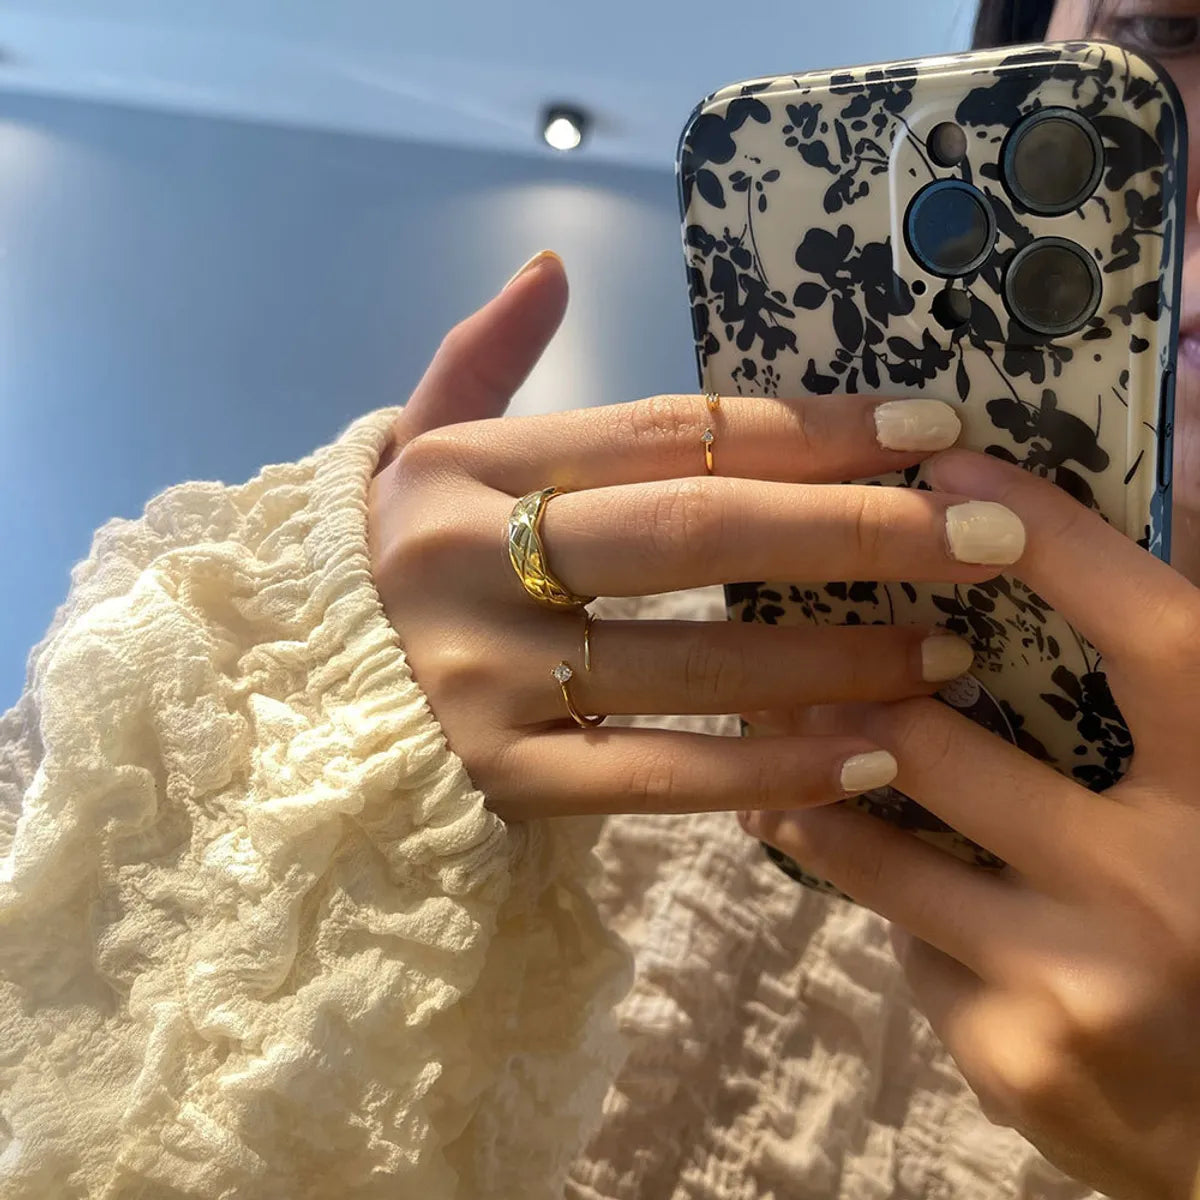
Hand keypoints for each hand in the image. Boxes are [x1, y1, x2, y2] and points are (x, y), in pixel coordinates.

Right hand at [367, 251, 1020, 820]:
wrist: (310, 701)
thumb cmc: (398, 563)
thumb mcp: (417, 448)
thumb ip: (481, 358)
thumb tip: (548, 268)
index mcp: (469, 464)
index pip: (668, 434)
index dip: (805, 429)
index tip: (929, 433)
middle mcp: (473, 561)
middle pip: (696, 534)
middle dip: (855, 531)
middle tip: (983, 538)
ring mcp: (488, 678)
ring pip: (694, 665)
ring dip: (838, 661)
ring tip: (947, 654)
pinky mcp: (505, 779)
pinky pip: (660, 776)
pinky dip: (772, 771)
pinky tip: (870, 760)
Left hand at [742, 449, 1199, 1199]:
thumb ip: (1174, 662)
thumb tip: (1192, 434)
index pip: (1158, 634)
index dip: (1058, 541)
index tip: (955, 472)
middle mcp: (1170, 885)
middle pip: (940, 747)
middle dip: (844, 697)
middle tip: (788, 657)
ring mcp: (1078, 982)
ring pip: (879, 847)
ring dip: (818, 790)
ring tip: (786, 747)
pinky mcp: (1012, 1055)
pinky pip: (909, 944)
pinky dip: (897, 906)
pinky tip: (898, 894)